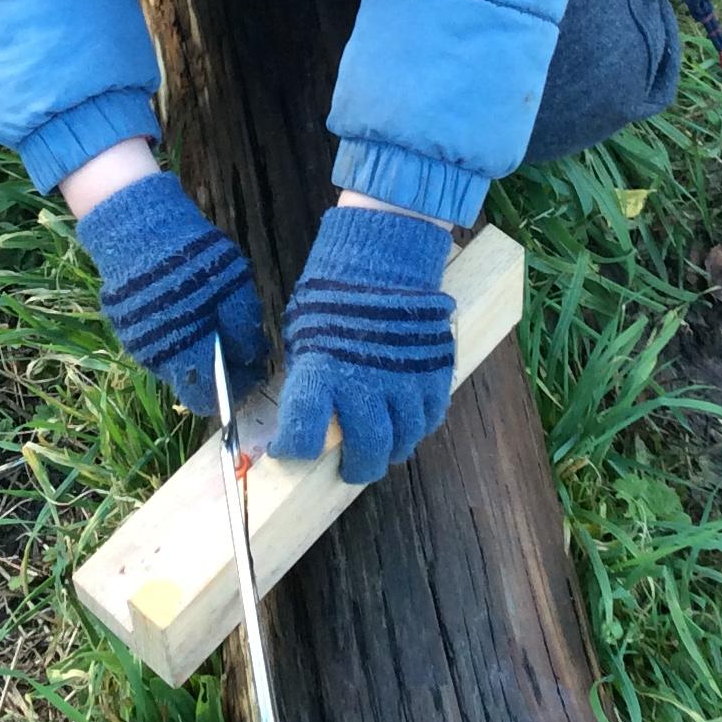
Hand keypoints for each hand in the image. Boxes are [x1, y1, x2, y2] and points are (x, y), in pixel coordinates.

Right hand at [75, 168, 269, 416]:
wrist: (136, 225)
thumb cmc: (191, 255)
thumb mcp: (232, 284)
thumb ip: (243, 325)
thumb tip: (251, 357)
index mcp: (185, 349)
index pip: (207, 396)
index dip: (232, 389)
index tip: (251, 372)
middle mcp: (157, 356)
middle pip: (191, 383)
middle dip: (218, 372)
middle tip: (239, 349)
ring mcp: (137, 342)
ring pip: (175, 365)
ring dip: (197, 354)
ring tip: (217, 326)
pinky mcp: (127, 325)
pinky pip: (159, 345)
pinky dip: (179, 339)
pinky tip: (191, 314)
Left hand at [267, 204, 455, 484]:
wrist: (384, 253)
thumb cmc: (334, 293)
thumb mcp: (304, 333)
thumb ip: (309, 378)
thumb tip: (307, 415)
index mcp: (320, 370)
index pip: (303, 433)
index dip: (293, 450)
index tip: (288, 452)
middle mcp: (363, 383)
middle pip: (365, 450)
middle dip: (355, 467)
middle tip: (349, 466)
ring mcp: (403, 380)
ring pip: (403, 440)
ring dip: (390, 449)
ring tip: (381, 445)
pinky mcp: (434, 373)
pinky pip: (430, 418)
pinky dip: (417, 426)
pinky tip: (406, 420)